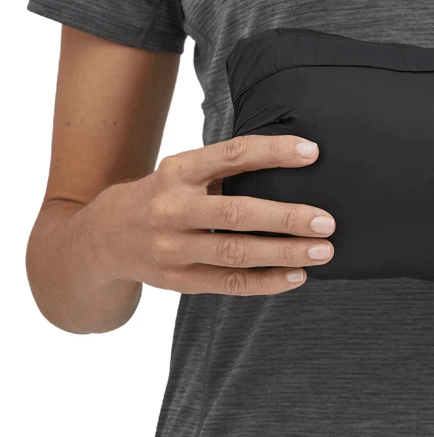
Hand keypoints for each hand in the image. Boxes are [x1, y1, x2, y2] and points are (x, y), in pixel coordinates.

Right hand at [88, 135, 335, 295]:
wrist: (103, 237)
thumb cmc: (163, 195)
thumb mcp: (183, 170)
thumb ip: (226, 168)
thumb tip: (295, 163)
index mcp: (179, 170)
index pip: (232, 155)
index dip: (274, 152)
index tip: (313, 153)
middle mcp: (173, 208)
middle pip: (237, 213)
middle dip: (286, 217)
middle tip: (326, 221)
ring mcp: (173, 248)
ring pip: (236, 253)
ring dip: (284, 254)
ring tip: (321, 251)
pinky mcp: (177, 280)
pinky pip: (229, 284)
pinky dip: (266, 282)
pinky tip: (296, 277)